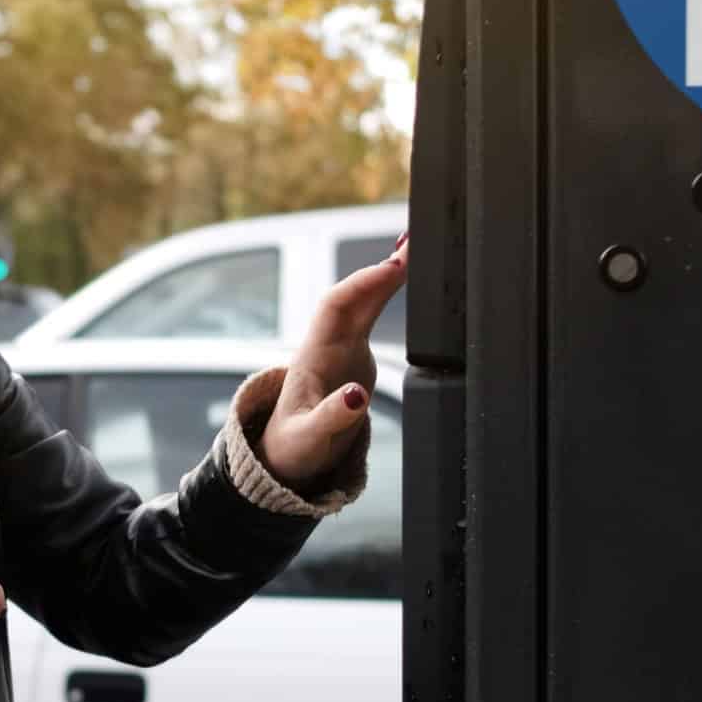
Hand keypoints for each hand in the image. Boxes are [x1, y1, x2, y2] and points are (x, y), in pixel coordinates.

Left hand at [256, 233, 409, 490]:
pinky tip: (405, 274)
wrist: (287, 456)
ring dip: (386, 276)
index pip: (337, 307)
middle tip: (413, 245)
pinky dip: (389, 293)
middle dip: (380, 269)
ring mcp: (342, 348)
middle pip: (353, 296)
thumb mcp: (309, 440)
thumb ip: (331, 418)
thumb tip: (356, 396)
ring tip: (414, 251)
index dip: (363, 284)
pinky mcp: (356, 357)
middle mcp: (327, 345)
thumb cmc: (294, 448)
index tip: (392, 267)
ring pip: (363, 302)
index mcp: (313, 358)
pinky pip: (372, 314)